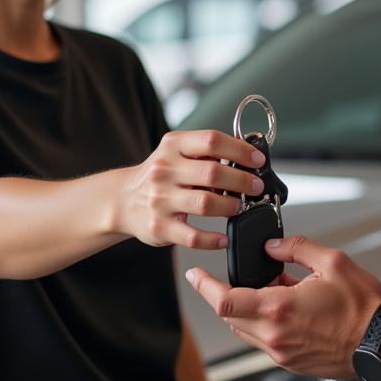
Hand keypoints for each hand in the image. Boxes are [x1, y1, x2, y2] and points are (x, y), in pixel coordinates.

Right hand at [118, 130, 264, 250]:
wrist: (122, 200)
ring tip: (240, 207)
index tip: (257, 160)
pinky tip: (223, 237)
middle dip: (242, 181)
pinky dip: (213, 240)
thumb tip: (247, 155)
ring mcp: (160, 200)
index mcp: (172, 146)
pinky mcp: (159, 227)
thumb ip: (206, 152)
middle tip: (256, 187)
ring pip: (205, 203)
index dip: (240, 149)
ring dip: (231, 207)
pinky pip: (193, 237)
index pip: (211, 140)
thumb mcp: (176, 153)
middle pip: (212, 173)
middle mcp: (164, 170)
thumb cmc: (160, 176)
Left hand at [185, 235, 380, 376]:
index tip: (196, 274)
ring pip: (245, 330)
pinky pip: (264, 342)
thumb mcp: (333, 262)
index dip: (204, 286)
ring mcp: (281, 353)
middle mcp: (274, 335)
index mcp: (278, 309)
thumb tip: (275, 245)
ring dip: (248, 311)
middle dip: (228, 296)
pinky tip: (288, 310)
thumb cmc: (362, 308)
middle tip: (242, 278)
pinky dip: (265, 324)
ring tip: (275, 292)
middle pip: (230, 316)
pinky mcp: (290, 363)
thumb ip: (297, 248)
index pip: (224, 300)